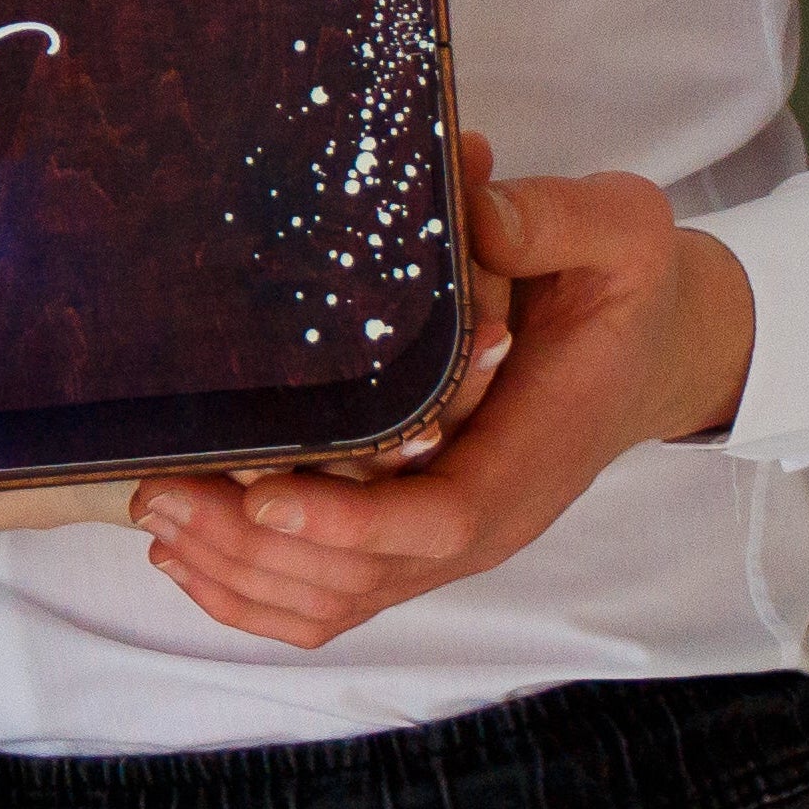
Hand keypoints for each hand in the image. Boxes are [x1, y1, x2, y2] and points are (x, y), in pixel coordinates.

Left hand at [127, 148, 754, 649]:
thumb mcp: (621, 232)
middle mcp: (481, 519)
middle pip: (360, 576)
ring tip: (153, 509)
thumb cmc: (630, 290)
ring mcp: (444, 538)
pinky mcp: (413, 535)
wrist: (656, 347)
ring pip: (334, 598)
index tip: (262, 493)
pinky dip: (253, 592)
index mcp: (526, 459)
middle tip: (158, 486)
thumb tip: (475, 210)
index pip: (436, 522)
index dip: (348, 522)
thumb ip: (556, 222)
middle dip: (253, 546)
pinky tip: (183, 553)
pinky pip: (332, 595)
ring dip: (238, 571)